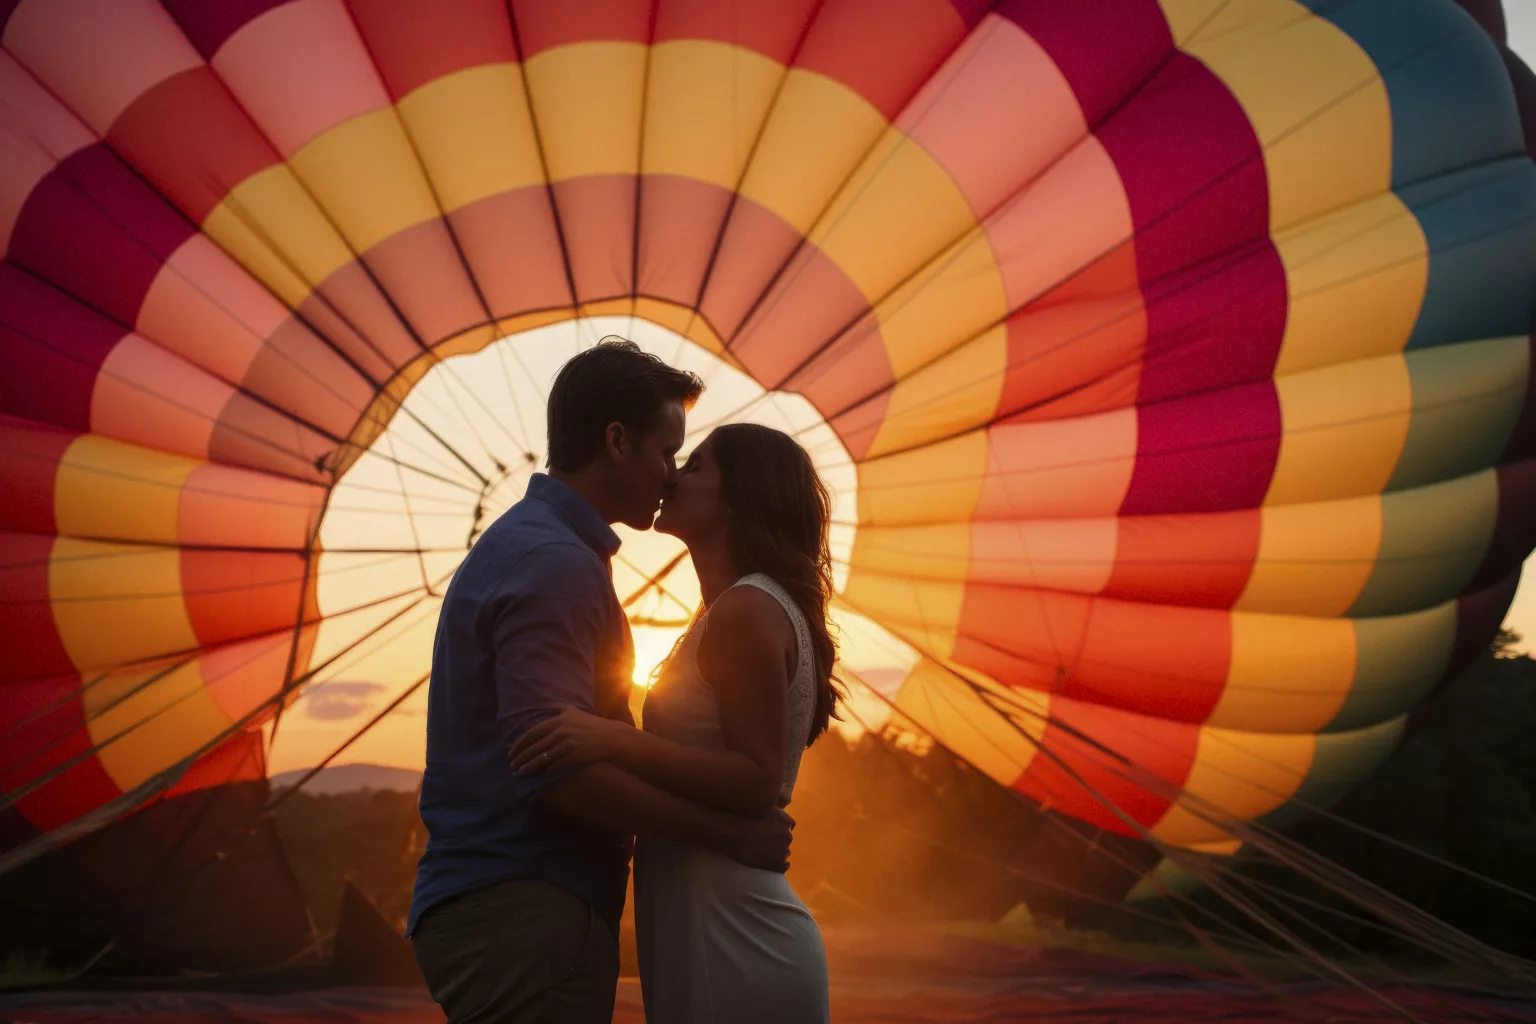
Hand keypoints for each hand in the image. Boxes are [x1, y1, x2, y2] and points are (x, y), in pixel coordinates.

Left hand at [509, 706, 626, 774]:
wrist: (609, 737)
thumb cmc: (590, 724)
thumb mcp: (572, 710)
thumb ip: (555, 707)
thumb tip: (539, 704)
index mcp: (557, 721)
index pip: (531, 733)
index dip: (519, 744)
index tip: (511, 751)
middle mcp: (559, 732)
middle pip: (534, 747)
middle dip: (520, 757)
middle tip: (511, 765)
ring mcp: (566, 745)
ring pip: (542, 758)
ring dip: (528, 767)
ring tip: (519, 772)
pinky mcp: (573, 757)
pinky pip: (554, 766)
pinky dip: (543, 771)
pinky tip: (537, 774)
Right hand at [721, 807, 793, 872]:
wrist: (733, 835)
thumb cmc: (744, 818)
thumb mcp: (763, 806)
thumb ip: (774, 812)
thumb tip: (775, 813)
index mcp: (786, 821)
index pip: (789, 826)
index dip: (779, 828)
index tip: (770, 830)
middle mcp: (788, 835)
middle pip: (786, 839)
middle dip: (778, 840)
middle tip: (764, 841)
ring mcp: (784, 850)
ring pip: (785, 852)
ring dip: (777, 852)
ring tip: (763, 852)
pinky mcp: (778, 864)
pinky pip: (784, 866)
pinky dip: (779, 865)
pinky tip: (769, 863)